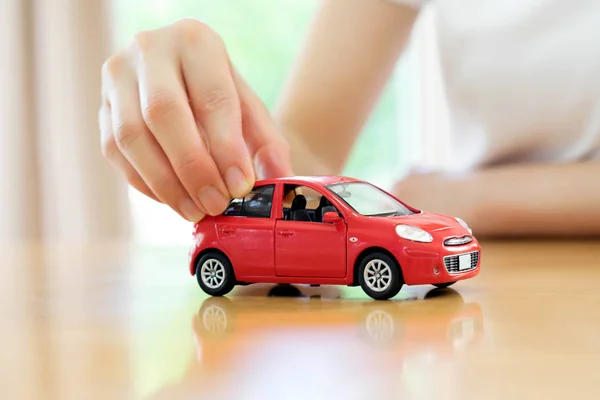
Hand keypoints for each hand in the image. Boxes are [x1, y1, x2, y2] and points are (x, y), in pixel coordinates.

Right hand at [99, 19, 292, 221]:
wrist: (176, 71)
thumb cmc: (216, 90)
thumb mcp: (247, 106)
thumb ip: (266, 142)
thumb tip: (281, 181)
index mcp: (195, 41)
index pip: (210, 98)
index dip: (226, 147)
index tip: (240, 186)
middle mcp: (149, 50)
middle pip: (163, 114)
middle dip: (193, 168)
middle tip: (215, 204)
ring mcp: (117, 77)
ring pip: (131, 136)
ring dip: (165, 184)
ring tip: (194, 211)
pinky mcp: (101, 106)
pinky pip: (114, 151)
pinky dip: (144, 183)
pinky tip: (171, 198)